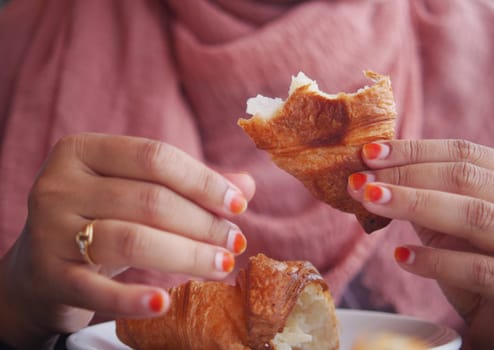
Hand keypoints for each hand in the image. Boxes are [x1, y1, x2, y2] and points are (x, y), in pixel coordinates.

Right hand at [0, 133, 254, 347]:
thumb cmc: (102, 220)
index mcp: (83, 151)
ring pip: (131, 239)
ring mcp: (49, 230)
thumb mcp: (135, 193)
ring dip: (186, 255)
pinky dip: (135, 299)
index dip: (203, 181)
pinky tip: (166, 302)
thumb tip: (246, 185)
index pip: (155, 157)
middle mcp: (60, 184)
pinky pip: (99, 290)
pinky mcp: (49, 276)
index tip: (238, 205)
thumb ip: (188, 185)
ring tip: (222, 266)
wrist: (40, 268)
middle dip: (203, 223)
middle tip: (236, 242)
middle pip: (149, 200)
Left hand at [347, 139, 493, 348]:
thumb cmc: (482, 268)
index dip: (415, 151)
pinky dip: (438, 261)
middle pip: (470, 178)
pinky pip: (483, 272)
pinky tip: (401, 256)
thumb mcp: (454, 227)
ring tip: (370, 202)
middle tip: (359, 180)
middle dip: (407, 175)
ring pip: (478, 217)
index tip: (369, 153)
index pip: (467, 154)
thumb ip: (428, 199)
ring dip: (416, 204)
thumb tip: (375, 175)